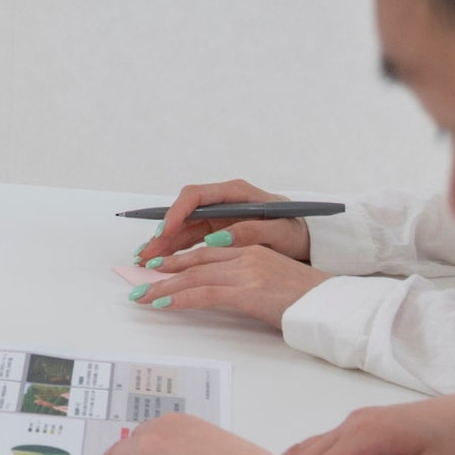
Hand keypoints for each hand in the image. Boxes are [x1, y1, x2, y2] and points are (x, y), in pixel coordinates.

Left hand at [132, 235, 324, 327]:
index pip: (206, 251)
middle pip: (194, 260)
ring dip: (163, 287)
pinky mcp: (248, 290)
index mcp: (251, 250)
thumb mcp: (272, 282)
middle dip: (164, 271)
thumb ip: (246, 281)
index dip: (179, 259)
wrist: (330, 306)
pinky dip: (179, 298)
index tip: (158, 268)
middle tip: (140, 281)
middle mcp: (246, 256)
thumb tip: (221, 293)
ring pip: (193, 275)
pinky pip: (204, 293)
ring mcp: (246, 272)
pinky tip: (162, 305)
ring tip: (142, 296)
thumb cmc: (306, 300)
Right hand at [136, 177, 315, 263]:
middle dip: (163, 233)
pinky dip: (175, 251)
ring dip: (164, 244)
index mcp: (236, 193)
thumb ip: (251, 233)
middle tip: (147, 252)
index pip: (197, 196)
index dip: (177, 212)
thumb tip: (218, 239)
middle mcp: (222, 202)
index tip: (167, 231)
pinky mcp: (217, 232)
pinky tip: (161, 261)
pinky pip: (190, 239)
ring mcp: (218, 217)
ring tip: (145, 260)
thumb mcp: (280, 232)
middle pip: (183, 213)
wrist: (308, 241)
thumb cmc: (296, 232)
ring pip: (182, 228)